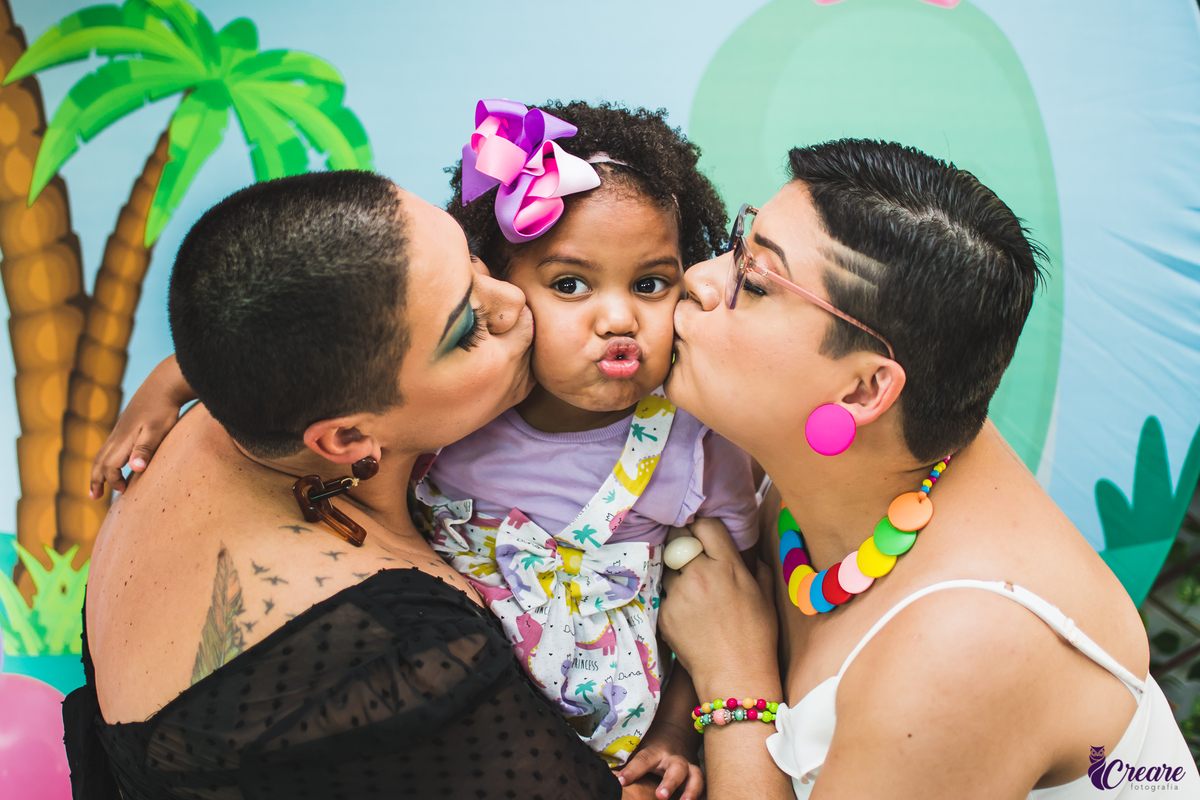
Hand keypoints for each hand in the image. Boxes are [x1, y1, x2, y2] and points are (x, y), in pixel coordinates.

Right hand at [89, 355, 193, 497]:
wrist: (166, 382)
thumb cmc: (164, 409)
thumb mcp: (157, 431)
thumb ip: (145, 450)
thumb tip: (134, 468)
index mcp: (123, 440)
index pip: (110, 467)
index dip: (114, 481)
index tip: (124, 492)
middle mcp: (117, 434)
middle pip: (100, 460)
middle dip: (96, 479)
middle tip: (94, 496)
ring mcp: (121, 428)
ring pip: (104, 452)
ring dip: (100, 468)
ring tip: (100, 481)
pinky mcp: (128, 422)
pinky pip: (111, 445)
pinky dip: (108, 457)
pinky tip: (117, 459)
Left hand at [616, 723, 702, 799]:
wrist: (676, 734)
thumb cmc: (652, 746)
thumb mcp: (640, 747)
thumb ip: (627, 757)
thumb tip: (605, 768)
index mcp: (656, 751)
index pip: (643, 760)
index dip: (632, 770)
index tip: (621, 781)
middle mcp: (674, 759)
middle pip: (676, 768)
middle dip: (670, 783)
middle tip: (661, 796)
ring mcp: (688, 768)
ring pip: (696, 777)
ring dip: (691, 791)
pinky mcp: (697, 777)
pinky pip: (703, 787)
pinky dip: (701, 795)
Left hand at [659, 517, 777, 691]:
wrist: (735, 674)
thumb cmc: (756, 636)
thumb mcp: (764, 596)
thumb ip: (756, 568)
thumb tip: (750, 555)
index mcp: (727, 565)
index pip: (704, 525)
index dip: (701, 526)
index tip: (699, 533)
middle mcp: (700, 574)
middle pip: (678, 539)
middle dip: (681, 541)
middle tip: (685, 551)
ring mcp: (679, 593)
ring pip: (666, 566)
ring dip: (674, 571)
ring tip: (688, 588)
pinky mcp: (665, 612)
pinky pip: (663, 593)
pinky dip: (670, 597)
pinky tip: (685, 611)